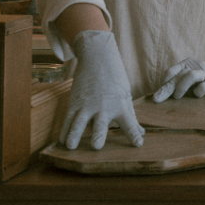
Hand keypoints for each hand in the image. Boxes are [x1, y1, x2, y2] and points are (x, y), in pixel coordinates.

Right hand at [60, 30, 143, 149]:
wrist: (98, 58)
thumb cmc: (115, 79)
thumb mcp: (126, 95)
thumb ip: (131, 116)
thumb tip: (142, 133)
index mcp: (120, 105)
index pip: (129, 122)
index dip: (133, 133)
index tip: (138, 144)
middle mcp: (104, 107)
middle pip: (100, 123)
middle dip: (98, 134)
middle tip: (96, 146)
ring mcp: (87, 105)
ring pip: (79, 122)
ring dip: (74, 134)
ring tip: (70, 146)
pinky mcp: (74, 102)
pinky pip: (68, 119)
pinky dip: (64, 131)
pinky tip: (62, 141)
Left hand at [153, 58, 204, 101]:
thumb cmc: (202, 82)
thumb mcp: (188, 81)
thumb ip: (176, 84)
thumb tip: (158, 95)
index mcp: (187, 64)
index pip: (172, 70)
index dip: (164, 81)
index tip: (159, 92)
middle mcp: (195, 66)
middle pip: (178, 75)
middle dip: (167, 88)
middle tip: (158, 99)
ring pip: (191, 75)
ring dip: (181, 87)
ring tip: (177, 96)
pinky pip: (204, 86)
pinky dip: (198, 91)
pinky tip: (197, 95)